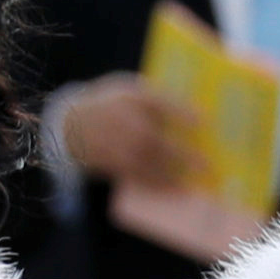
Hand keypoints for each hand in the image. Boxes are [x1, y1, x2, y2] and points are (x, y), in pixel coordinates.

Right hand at [60, 74, 202, 190]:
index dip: (184, 113)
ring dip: (175, 174)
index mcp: (131, 97)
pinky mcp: (114, 164)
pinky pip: (139, 176)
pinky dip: (158, 183)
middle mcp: (125, 122)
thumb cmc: (110, 104)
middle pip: (158, 140)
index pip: (161, 103)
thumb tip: (192, 113)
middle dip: (185, 155)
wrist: (71, 124)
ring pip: (150, 163)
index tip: (205, 122)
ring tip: (196, 183)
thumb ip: (155, 98)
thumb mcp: (128, 90)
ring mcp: (118, 145)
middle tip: (208, 165)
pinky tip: (174, 188)